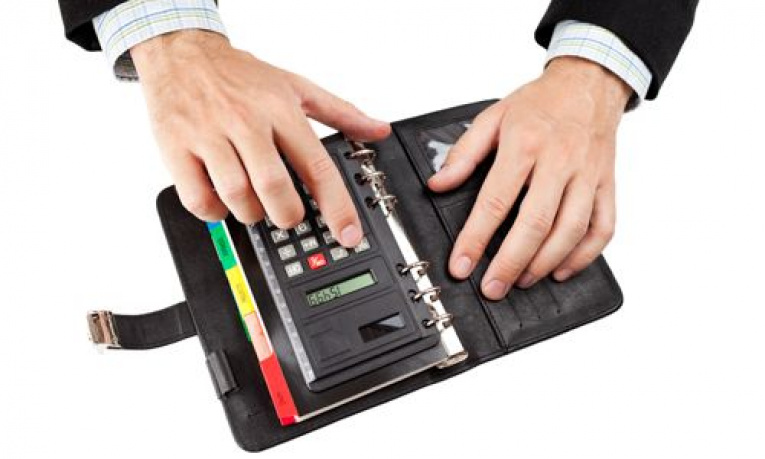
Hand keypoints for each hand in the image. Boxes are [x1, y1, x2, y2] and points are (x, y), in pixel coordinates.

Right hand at [131, 30, 390, 246]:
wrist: (182, 52)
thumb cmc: (241, 75)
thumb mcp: (296, 86)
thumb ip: (340, 112)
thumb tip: (378, 130)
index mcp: (280, 109)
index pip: (316, 166)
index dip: (336, 206)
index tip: (348, 233)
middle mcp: (246, 122)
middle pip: (274, 188)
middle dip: (288, 215)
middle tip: (290, 215)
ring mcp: (208, 136)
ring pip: (237, 196)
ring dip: (251, 213)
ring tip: (255, 203)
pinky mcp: (176, 149)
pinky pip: (198, 199)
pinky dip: (214, 212)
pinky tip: (222, 202)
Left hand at [428, 56, 630, 298]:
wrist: (589, 83)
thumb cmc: (540, 103)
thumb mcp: (493, 117)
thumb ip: (464, 153)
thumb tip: (438, 184)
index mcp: (525, 144)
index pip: (495, 200)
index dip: (475, 238)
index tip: (461, 265)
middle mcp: (559, 161)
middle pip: (535, 222)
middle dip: (510, 263)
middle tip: (492, 288)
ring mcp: (588, 175)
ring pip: (571, 230)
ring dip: (545, 263)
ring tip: (521, 281)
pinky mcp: (608, 185)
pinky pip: (604, 227)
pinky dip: (585, 256)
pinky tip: (562, 269)